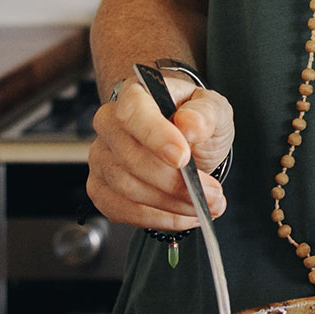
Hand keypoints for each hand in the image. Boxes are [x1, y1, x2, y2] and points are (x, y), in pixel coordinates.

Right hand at [85, 73, 233, 231]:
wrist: (185, 141)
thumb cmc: (195, 120)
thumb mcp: (213, 109)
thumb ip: (206, 112)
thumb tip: (191, 124)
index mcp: (135, 94)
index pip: (134, 112)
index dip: (156, 136)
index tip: (183, 158)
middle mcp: (109, 124)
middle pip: (131, 159)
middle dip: (175, 183)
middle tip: (212, 193)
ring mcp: (101, 158)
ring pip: (127, 189)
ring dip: (171, 204)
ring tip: (205, 206)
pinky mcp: (100, 188)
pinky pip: (122, 211)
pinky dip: (157, 219)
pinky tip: (183, 216)